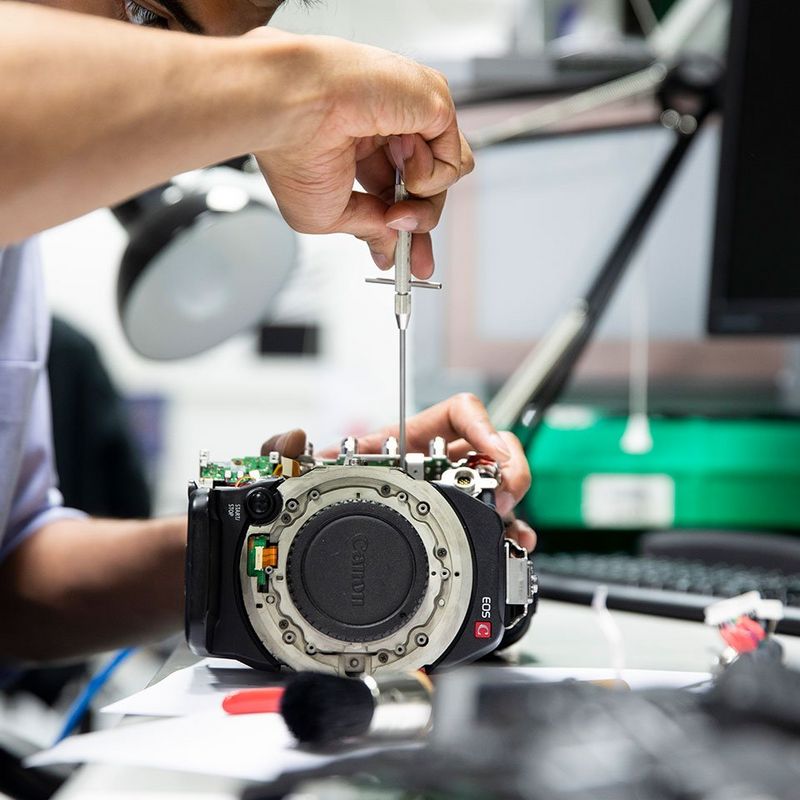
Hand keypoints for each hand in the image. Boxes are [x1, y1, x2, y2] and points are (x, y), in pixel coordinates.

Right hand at [250, 31, 473, 278]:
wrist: (289, 111)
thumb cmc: (292, 149)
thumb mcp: (328, 215)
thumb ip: (369, 229)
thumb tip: (389, 249)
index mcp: (359, 145)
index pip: (398, 191)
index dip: (406, 226)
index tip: (411, 261)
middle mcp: (387, 127)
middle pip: (427, 188)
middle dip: (420, 224)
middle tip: (402, 239)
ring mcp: (411, 114)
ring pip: (448, 175)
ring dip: (423, 201)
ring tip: (393, 196)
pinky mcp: (434, 102)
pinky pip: (454, 159)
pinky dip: (431, 175)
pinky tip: (401, 157)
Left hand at [260, 394, 535, 551]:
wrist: (324, 534)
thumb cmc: (325, 494)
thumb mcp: (305, 470)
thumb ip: (283, 450)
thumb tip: (289, 439)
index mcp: (411, 443)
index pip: (460, 414)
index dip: (481, 425)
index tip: (490, 449)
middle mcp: (438, 467)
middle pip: (494, 450)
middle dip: (509, 467)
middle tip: (501, 491)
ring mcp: (452, 499)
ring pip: (501, 490)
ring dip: (515, 506)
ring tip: (513, 527)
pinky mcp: (456, 530)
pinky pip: (494, 527)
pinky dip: (510, 534)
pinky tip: (514, 544)